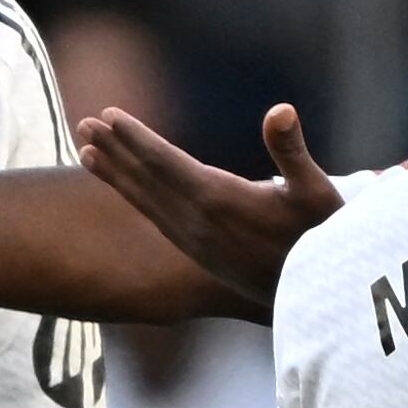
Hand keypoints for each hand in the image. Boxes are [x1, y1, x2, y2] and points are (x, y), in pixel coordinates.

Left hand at [76, 101, 344, 293]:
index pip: (166, 162)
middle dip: (115, 150)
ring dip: (116, 175)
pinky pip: (157, 219)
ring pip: (146, 202)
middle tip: (83, 123)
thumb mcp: (315, 191)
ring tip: (87, 151)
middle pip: (146, 180)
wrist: (321, 297)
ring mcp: (196, 242)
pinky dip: (136, 199)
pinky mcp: (200, 254)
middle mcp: (199, 223)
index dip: (136, 137)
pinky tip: (127, 189)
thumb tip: (280, 110)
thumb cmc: (323, 237)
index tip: (108, 115)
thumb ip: (291, 151)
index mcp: (220, 200)